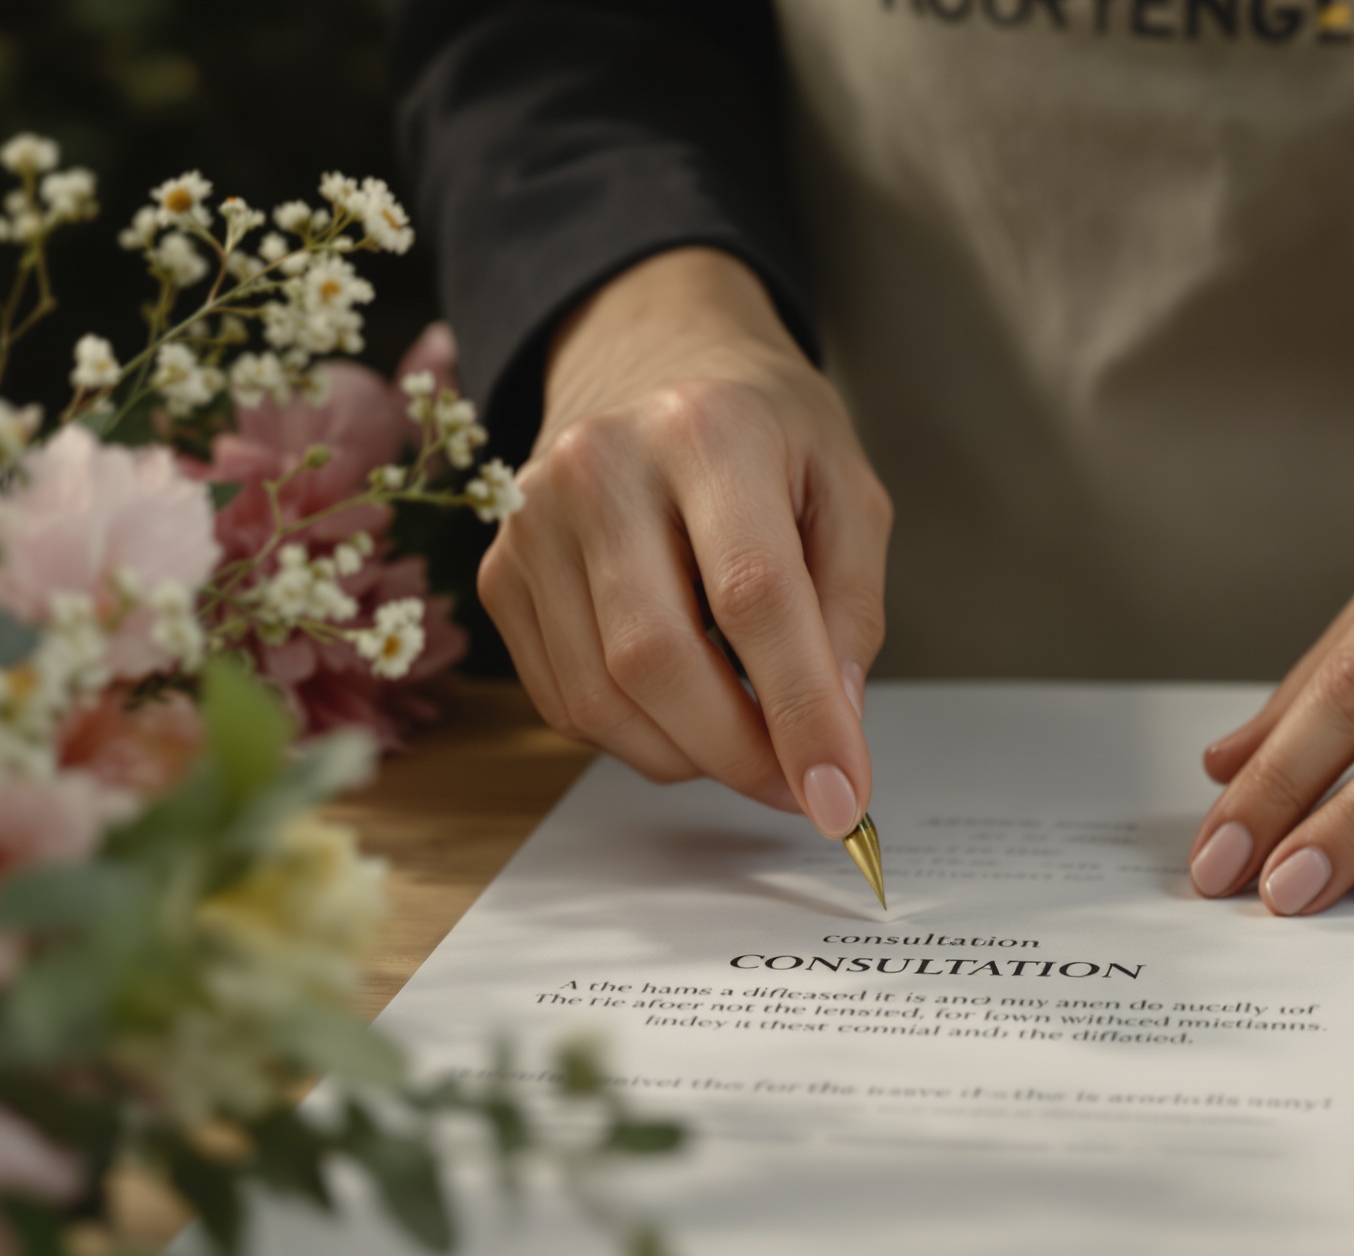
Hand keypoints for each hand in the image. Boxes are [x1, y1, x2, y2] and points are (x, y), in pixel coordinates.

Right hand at [479, 248, 887, 838]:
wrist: (651, 362)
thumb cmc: (763, 432)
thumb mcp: (847, 492)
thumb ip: (851, 611)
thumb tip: (831, 734)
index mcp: (706, 431)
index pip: (752, 596)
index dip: (799, 712)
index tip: (841, 796)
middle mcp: (600, 468)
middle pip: (657, 657)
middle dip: (739, 752)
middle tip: (799, 786)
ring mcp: (533, 521)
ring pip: (601, 698)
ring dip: (689, 754)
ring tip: (749, 740)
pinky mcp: (502, 573)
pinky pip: (565, 701)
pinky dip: (636, 734)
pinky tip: (684, 706)